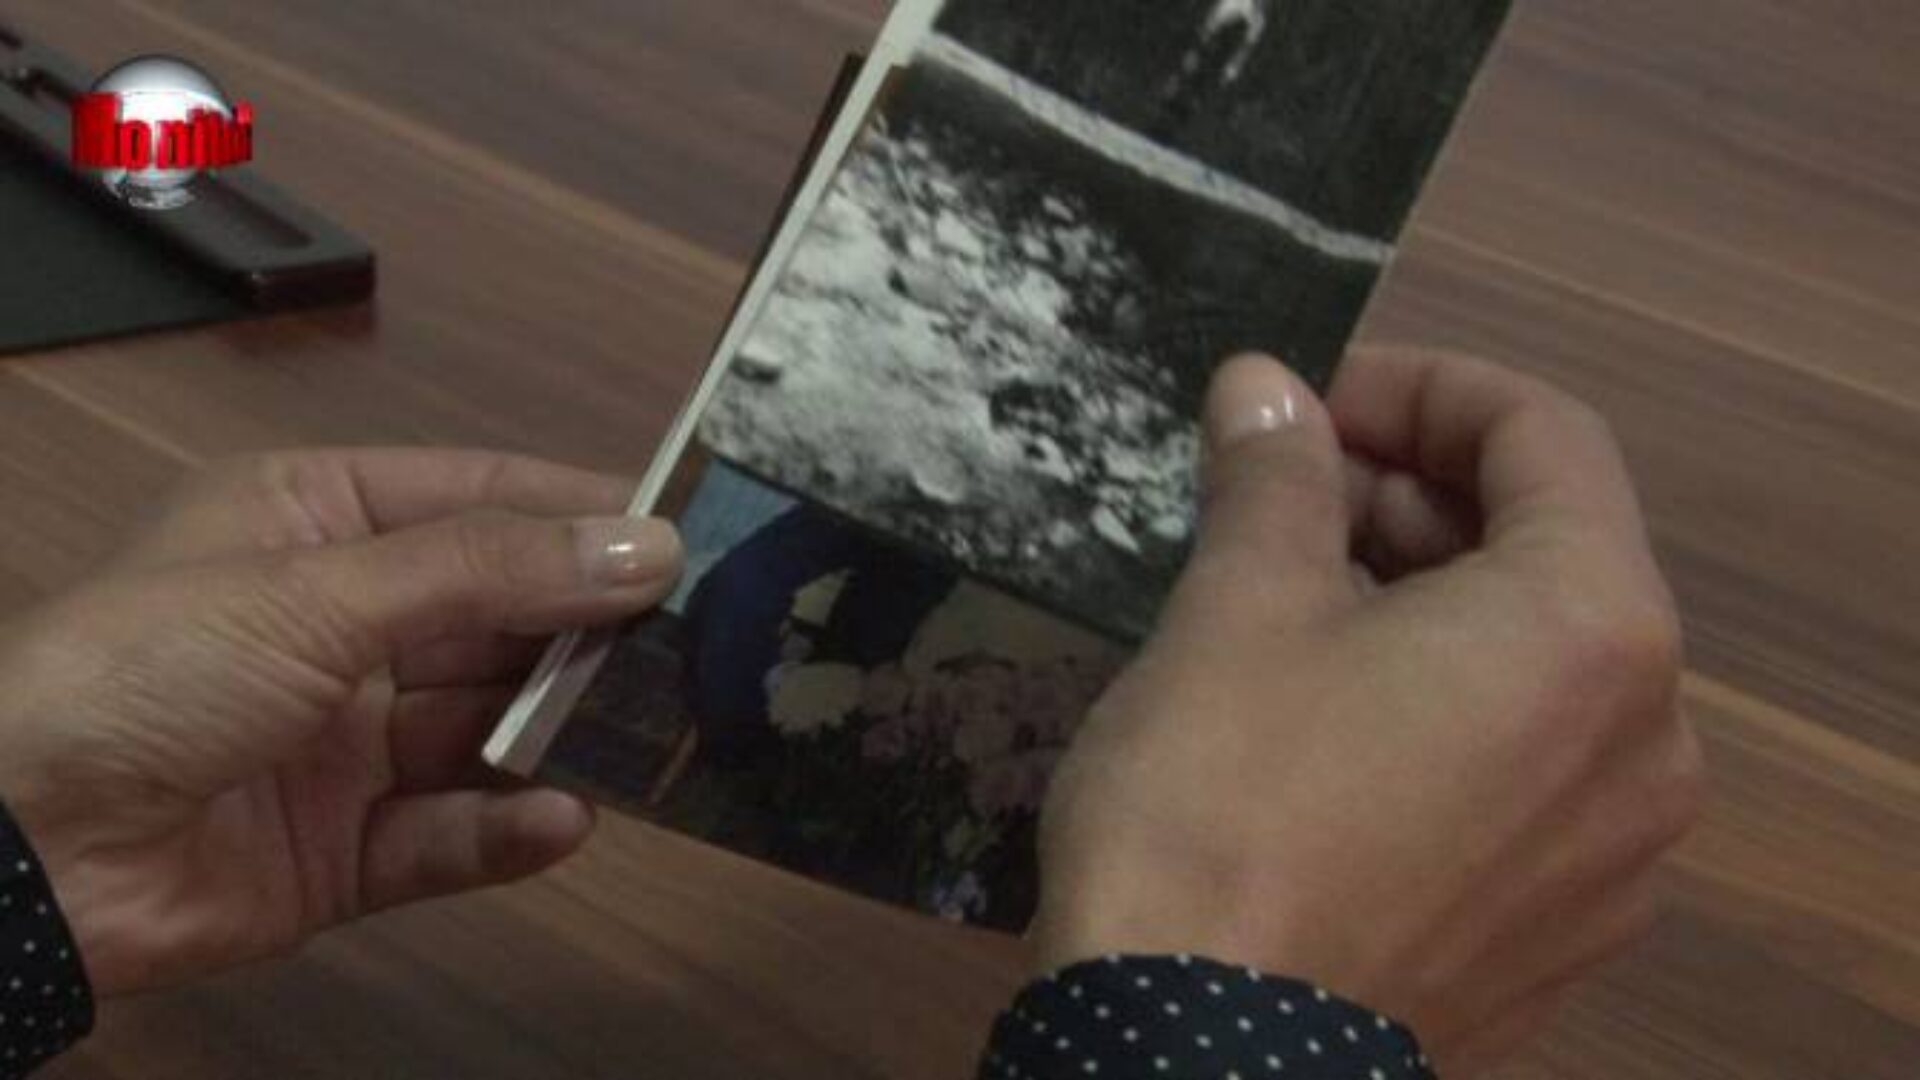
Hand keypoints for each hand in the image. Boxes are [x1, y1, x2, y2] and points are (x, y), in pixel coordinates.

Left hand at [0, 450, 679, 995]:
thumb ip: (486, 571)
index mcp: (313, 523)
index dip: (579, 507)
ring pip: (482, 727)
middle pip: (494, 615)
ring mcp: (339, 740)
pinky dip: (504, 830)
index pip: (477, 498)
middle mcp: (336, 623)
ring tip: (646, 734)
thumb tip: (642, 544)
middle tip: (693, 639)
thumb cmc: (137, 676)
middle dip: (582, 629)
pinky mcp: (341, 848)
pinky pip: (446, 833)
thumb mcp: (318, 592)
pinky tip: (558, 820)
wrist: (14, 856)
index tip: (688, 526)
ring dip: (554, 733)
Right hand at [1031, 351, 1702, 1073]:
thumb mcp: (1236, 607)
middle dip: (1413, 500)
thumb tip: (1262, 386)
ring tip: (1292, 606)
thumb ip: (1275, 475)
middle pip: (1551, 553)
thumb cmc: (1219, 804)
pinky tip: (1331, 733)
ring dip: (1427, 605)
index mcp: (1594, 629)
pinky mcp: (1561, 937)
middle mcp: (1650, 740)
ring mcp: (1616, 856)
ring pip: (1539, 671)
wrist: (1194, 1066)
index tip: (1303, 403)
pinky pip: (1526, 778)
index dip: (1417, 389)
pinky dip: (1447, 716)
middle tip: (1279, 497)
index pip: (1543, 436)